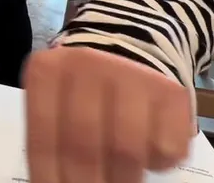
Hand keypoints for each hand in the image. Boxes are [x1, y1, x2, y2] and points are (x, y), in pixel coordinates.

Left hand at [23, 45, 193, 182]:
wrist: (132, 45)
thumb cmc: (84, 87)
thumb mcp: (56, 100)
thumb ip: (52, 139)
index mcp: (47, 71)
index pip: (42, 140)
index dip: (50, 179)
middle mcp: (86, 65)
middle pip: (83, 147)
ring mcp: (131, 74)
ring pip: (126, 151)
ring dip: (123, 180)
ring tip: (120, 182)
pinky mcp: (171, 91)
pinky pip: (165, 148)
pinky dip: (157, 164)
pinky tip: (147, 155)